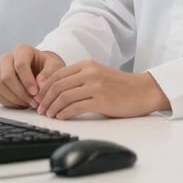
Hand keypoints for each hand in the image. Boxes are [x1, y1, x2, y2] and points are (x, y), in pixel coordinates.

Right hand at [0, 44, 63, 108]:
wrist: (40, 72)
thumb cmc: (47, 67)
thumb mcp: (54, 65)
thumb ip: (50, 72)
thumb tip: (40, 83)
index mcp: (22, 50)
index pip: (20, 64)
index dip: (27, 80)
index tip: (36, 92)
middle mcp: (8, 58)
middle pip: (6, 76)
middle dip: (20, 92)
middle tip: (33, 101)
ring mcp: (0, 71)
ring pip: (0, 86)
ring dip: (16, 99)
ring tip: (30, 103)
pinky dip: (10, 102)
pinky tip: (22, 103)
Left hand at [36, 60, 170, 119]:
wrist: (143, 90)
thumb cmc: (120, 86)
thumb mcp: (98, 74)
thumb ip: (80, 78)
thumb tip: (56, 90)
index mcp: (88, 64)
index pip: (58, 74)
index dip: (44, 88)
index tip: (39, 98)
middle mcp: (90, 72)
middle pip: (58, 85)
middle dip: (45, 99)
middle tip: (40, 110)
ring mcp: (96, 86)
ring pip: (64, 96)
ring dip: (52, 108)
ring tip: (49, 115)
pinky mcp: (102, 100)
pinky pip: (75, 107)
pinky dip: (64, 113)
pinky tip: (60, 117)